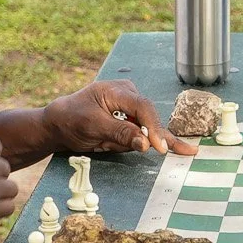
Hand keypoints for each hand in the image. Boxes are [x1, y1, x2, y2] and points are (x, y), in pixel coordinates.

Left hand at [42, 81, 199, 156]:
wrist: (58, 124)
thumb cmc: (72, 119)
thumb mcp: (93, 126)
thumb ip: (120, 133)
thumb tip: (146, 143)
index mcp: (118, 90)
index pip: (144, 107)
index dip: (154, 128)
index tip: (160, 148)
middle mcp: (128, 96)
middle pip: (150, 120)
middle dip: (144, 138)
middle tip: (185, 151)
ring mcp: (129, 109)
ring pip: (146, 131)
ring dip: (128, 143)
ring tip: (102, 143)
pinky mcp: (129, 121)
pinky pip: (141, 135)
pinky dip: (139, 143)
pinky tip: (164, 147)